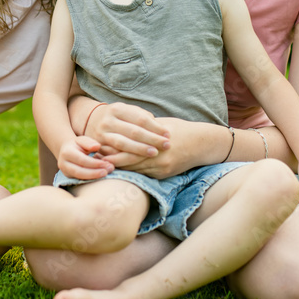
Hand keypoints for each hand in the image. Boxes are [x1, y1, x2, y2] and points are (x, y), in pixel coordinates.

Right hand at [56, 136, 111, 180]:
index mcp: (67, 152)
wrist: (67, 150)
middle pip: (79, 172)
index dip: (94, 163)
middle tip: (107, 171)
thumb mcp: (83, 140)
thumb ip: (89, 142)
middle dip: (94, 173)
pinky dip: (91, 179)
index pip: (82, 160)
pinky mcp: (69, 177)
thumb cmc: (78, 144)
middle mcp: (63, 163)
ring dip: (94, 177)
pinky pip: (80, 180)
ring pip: (80, 178)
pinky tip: (100, 175)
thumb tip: (97, 147)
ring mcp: (65, 172)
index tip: (106, 164)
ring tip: (105, 173)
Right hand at [84, 102, 170, 156]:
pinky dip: (127, 158)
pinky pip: (115, 153)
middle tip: (167, 145)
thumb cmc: (118, 117)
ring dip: (141, 149)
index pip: (141, 119)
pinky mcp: (99, 146)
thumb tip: (160, 128)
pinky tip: (139, 161)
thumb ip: (143, 116)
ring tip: (155, 153)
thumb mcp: (128, 111)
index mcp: (118, 109)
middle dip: (152, 139)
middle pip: (134, 131)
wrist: (92, 121)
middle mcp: (108, 121)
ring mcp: (102, 134)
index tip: (168, 134)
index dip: (156, 127)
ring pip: (124, 144)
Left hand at [101, 119, 221, 179]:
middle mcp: (158, 156)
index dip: (113, 147)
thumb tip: (122, 127)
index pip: (129, 146)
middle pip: (129, 160)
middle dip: (112, 160)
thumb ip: (142, 126)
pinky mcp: (163, 175)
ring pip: (134, 170)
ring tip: (102, 166)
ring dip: (119, 168)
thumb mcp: (161, 123)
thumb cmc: (180, 129)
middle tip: (95, 159)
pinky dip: (131, 173)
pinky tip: (120, 172)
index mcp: (155, 141)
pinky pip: (143, 175)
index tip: (98, 145)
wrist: (203, 144)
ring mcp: (161, 168)